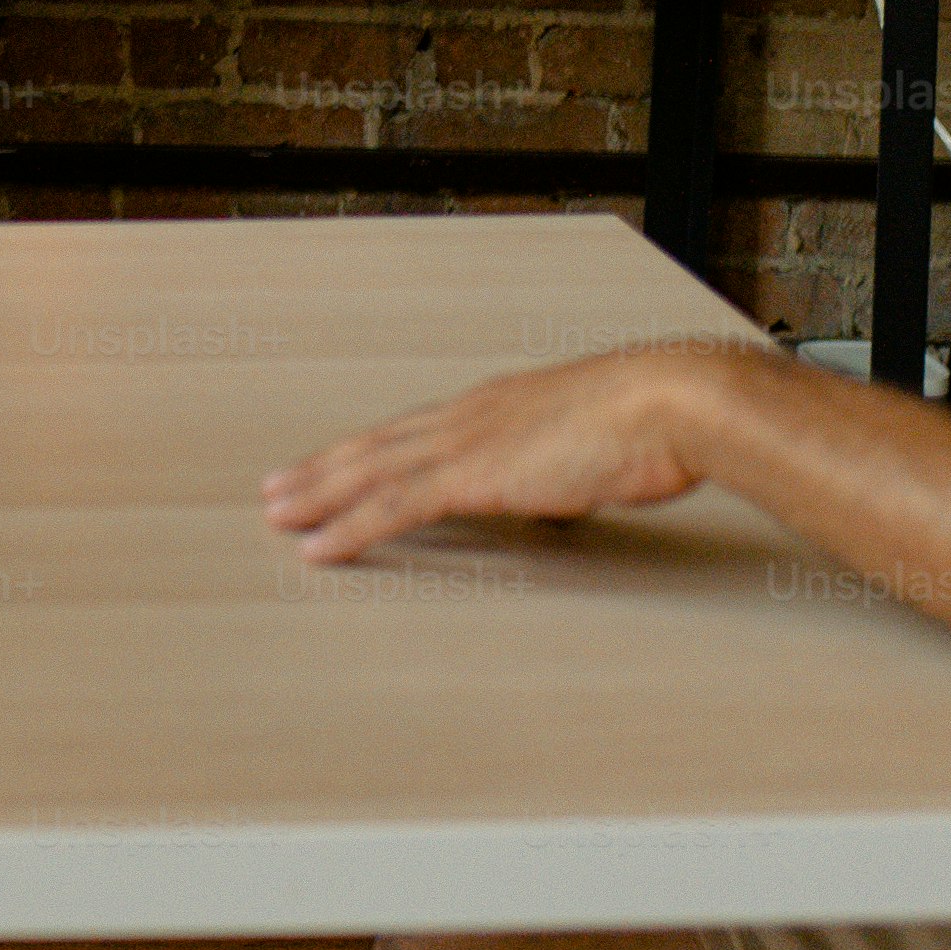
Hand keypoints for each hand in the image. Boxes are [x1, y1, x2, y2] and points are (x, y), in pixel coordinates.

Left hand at [260, 346, 748, 564]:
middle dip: (323, 467)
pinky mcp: (471, 475)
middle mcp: (469, 417)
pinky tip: (318, 545)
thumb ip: (572, 463)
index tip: (336, 459)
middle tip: (278, 485)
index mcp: (499, 407)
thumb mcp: (604, 442)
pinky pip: (391, 507)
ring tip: (277, 513)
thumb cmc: (659, 421)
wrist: (673, 403)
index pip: (416, 430)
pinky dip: (348, 527)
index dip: (370, 448)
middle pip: (376, 445)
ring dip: (317, 495)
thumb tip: (570, 487)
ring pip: (367, 472)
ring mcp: (464, 444)